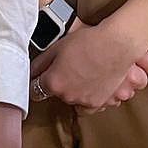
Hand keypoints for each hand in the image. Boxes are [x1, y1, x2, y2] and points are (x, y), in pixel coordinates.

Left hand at [30, 22, 147, 114]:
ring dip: (74, 92)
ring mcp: (84, 102)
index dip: (37, 82)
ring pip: (73, 100)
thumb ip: (41, 63)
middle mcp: (68, 96)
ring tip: (80, 75)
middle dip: (59, 83)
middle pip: (57, 94)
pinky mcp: (100, 103)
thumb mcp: (57, 47)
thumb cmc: (87, 42)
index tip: (40, 78)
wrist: (116, 46)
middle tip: (68, 67)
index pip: (36, 91)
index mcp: (54, 83)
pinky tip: (91, 85)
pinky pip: (88, 106)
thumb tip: (31, 72)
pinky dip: (88, 98)